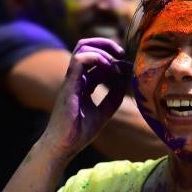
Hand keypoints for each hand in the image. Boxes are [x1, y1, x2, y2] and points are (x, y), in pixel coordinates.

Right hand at [38, 38, 131, 161]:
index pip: (95, 59)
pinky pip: (79, 60)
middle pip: (85, 45)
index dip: (114, 58)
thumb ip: (115, 95)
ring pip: (82, 47)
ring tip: (116, 64)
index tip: (128, 66)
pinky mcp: (69, 84)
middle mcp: (76, 77)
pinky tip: (109, 69)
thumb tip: (126, 77)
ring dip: (103, 50)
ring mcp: (71, 79)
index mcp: (83, 83)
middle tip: (122, 53)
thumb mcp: (104, 111)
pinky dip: (97, 58)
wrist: (63, 147)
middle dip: (106, 44)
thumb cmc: (79, 133)